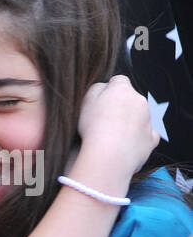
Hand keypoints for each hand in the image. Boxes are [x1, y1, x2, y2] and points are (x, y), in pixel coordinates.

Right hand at [74, 75, 159, 194]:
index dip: (109, 90)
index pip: (119, 81)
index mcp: (123, 90)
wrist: (108, 155)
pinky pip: (147, 134)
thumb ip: (95, 88)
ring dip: (129, 122)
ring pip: (139, 116)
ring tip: (111, 137)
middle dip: (120, 107)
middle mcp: (140, 101)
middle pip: (130, 99)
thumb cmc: (93, 128)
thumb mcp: (84, 101)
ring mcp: (148, 120)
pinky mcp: (152, 138)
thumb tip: (103, 87)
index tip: (100, 101)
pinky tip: (126, 145)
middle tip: (103, 121)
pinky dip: (138, 138)